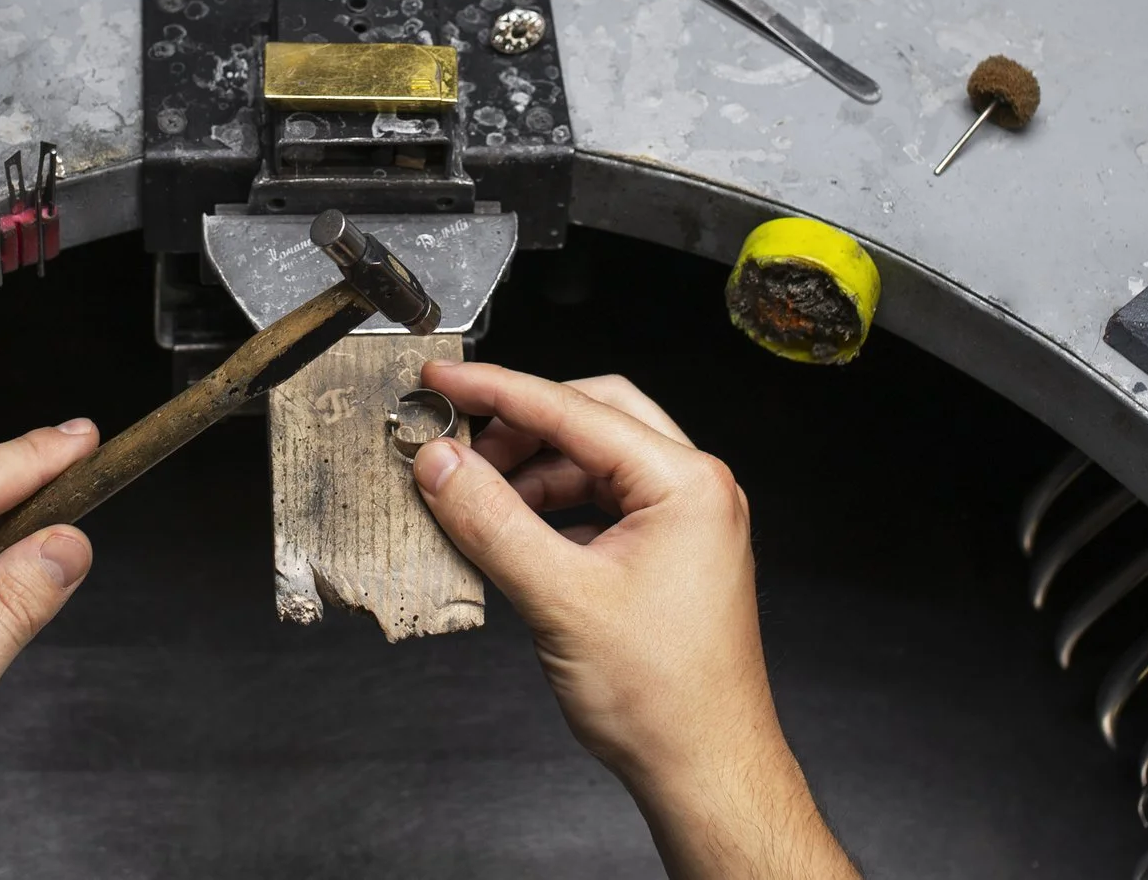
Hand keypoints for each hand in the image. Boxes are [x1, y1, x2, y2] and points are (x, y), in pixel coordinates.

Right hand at [413, 362, 856, 879]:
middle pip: (591, 417)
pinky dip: (550, 505)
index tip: (442, 379)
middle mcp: (693, 490)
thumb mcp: (559, 599)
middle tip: (456, 436)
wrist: (705, 769)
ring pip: (593, 460)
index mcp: (685, 483)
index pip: (574, 410)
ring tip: (474, 494)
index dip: (497, 391)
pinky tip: (511, 529)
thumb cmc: (663, 698)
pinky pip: (600, 502)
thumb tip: (442, 464)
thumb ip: (492, 521)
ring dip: (531, 468)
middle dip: (519, 424)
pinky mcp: (667, 553)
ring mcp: (683, 521)